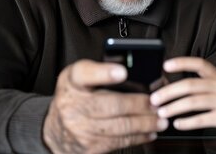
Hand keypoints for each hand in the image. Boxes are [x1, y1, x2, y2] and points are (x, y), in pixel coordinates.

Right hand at [43, 59, 167, 153]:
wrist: (55, 130)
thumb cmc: (76, 98)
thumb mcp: (81, 78)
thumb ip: (103, 70)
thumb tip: (139, 69)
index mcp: (72, 81)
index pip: (84, 73)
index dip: (104, 73)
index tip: (122, 72)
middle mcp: (73, 104)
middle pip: (111, 104)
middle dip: (139, 104)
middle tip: (157, 103)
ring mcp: (80, 128)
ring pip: (120, 126)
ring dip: (145, 123)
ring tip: (160, 120)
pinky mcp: (89, 146)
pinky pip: (119, 142)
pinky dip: (138, 137)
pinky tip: (149, 132)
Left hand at [149, 57, 215, 143]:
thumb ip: (200, 85)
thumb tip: (170, 87)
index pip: (199, 63)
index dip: (182, 62)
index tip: (166, 65)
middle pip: (190, 85)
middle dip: (169, 92)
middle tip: (155, 99)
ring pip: (193, 102)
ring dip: (174, 108)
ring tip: (162, 113)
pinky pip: (201, 119)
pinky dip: (186, 122)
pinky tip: (177, 124)